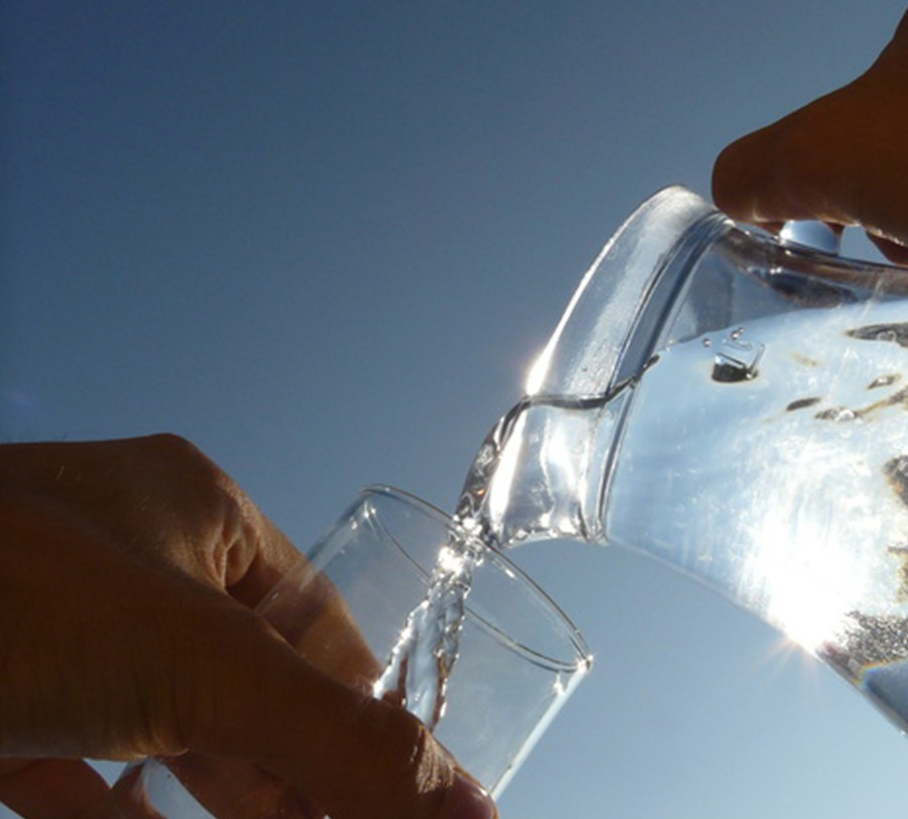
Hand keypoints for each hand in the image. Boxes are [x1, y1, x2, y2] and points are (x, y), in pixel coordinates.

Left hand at [0, 434, 494, 818]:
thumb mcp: (200, 667)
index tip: (406, 796)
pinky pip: (75, 763)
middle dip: (296, 777)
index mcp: (196, 510)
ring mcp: (52, 625)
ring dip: (223, 802)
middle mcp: (129, 558)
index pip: (315, 626)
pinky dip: (122, 813)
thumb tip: (471, 805)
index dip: (365, 716)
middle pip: (245, 685)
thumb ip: (340, 740)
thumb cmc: (10, 593)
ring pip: (164, 728)